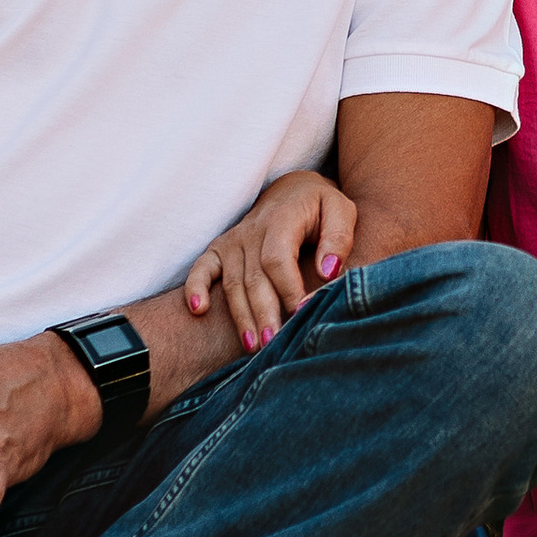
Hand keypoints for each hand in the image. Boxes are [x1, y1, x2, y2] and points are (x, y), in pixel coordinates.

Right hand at [184, 171, 357, 349]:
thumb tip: (329, 272)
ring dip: (240, 315)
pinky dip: (195, 288)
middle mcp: (252, 230)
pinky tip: (198, 311)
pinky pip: (202, 269)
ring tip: (252, 346)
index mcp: (282, 219)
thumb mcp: (342, 212)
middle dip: (263, 313)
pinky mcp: (220, 249)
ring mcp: (234, 240)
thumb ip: (338, 239)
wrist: (294, 191)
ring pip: (233, 283)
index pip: (278, 259)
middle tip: (273, 344)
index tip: (302, 314)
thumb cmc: (322, 208)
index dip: (288, 289)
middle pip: (254, 277)